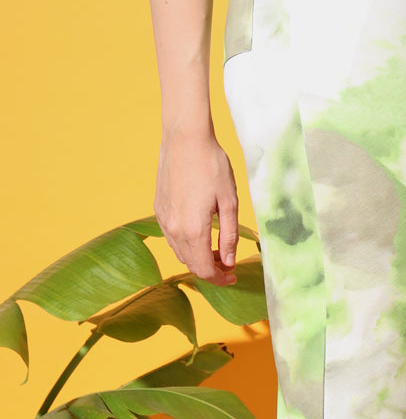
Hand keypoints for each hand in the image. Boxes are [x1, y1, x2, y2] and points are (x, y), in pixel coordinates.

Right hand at [155, 122, 239, 283]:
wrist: (185, 139)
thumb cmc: (211, 166)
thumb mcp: (230, 202)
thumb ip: (229, 236)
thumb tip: (229, 261)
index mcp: (193, 230)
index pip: (204, 270)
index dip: (220, 279)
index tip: (233, 276)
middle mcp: (174, 229)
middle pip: (191, 264)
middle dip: (211, 270)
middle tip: (229, 263)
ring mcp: (164, 219)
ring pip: (180, 253)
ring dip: (198, 258)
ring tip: (217, 250)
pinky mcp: (159, 209)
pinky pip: (171, 238)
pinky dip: (186, 245)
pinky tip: (200, 234)